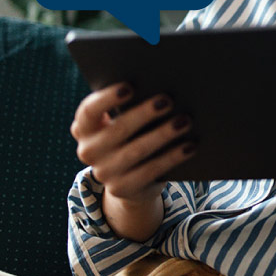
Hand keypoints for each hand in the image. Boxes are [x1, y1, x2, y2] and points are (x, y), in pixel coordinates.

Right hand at [70, 83, 196, 204]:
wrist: (129, 179)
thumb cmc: (131, 134)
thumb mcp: (123, 120)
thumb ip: (131, 105)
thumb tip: (161, 87)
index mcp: (84, 127)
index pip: (89, 111)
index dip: (108, 98)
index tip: (130, 86)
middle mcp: (88, 151)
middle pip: (118, 129)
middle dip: (145, 113)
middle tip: (168, 100)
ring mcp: (104, 173)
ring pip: (137, 151)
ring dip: (163, 134)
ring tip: (185, 121)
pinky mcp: (123, 188)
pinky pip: (151, 171)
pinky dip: (172, 157)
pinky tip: (190, 146)